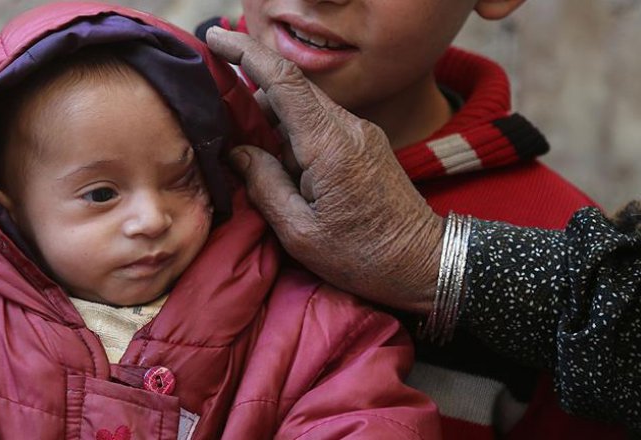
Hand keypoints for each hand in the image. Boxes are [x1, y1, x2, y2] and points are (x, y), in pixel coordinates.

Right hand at [207, 27, 443, 313]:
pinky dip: (291, 128)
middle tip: (216, 95)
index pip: (282, 81)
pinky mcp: (365, 143)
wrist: (425, 262)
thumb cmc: (362, 255)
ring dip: (271, 112)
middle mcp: (347, 127)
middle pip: (291, 87)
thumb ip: (264, 185)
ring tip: (244, 142)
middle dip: (251, 81)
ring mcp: (360, 132)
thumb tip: (238, 153)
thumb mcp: (300, 232)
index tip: (215, 38)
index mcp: (328, 145)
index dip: (245, 52)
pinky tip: (277, 157)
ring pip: (304, 105)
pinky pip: (319, 121)